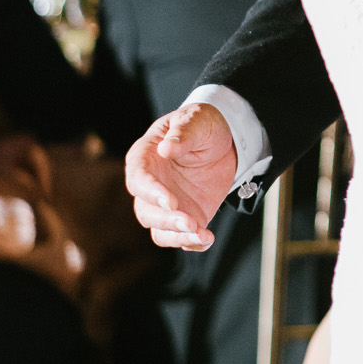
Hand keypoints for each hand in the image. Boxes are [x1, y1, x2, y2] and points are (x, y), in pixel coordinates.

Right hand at [125, 104, 236, 251]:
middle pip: (145, 210)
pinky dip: (191, 242)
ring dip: (177, 235)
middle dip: (166, 220)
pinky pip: (180, 236)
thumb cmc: (202, 125)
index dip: (150, 192)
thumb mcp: (196, 121)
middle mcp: (150, 184)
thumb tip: (166, 148)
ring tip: (200, 233)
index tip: (169, 201)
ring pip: (159, 229)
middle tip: (189, 221)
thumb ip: (183, 134)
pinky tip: (206, 239)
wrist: (224, 141)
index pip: (138, 178)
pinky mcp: (184, 215)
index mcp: (145, 157)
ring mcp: (165, 204)